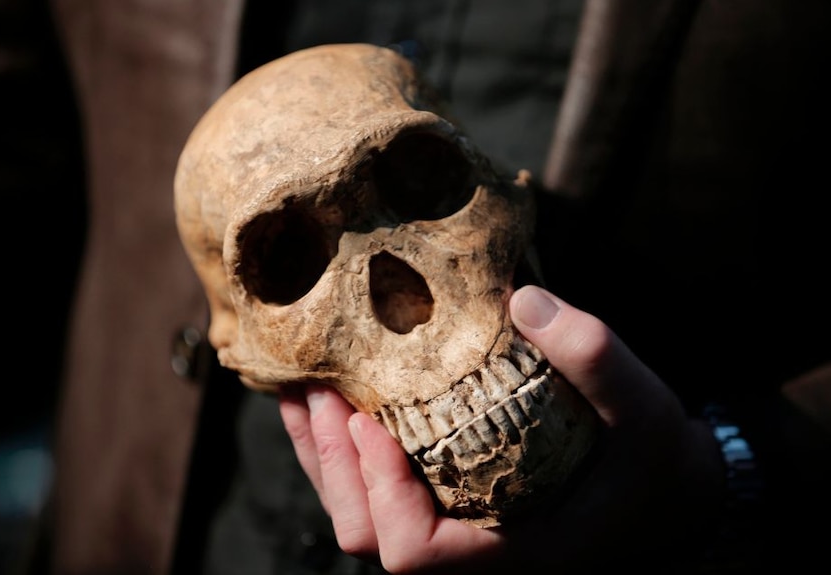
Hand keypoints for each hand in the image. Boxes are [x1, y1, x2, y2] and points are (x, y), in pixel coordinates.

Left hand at [279, 285, 724, 572]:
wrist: (662, 483)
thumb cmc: (650, 456)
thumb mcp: (642, 406)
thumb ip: (594, 356)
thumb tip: (523, 300)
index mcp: (512, 546)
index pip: (416, 553)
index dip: (381, 493)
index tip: (372, 421)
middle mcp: (471, 546)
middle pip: (367, 533)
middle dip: (332, 463)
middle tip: (319, 389)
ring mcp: (454, 523)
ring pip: (360, 515)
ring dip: (322, 453)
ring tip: (303, 387)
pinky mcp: (447, 497)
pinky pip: (375, 489)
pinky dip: (341, 448)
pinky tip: (328, 398)